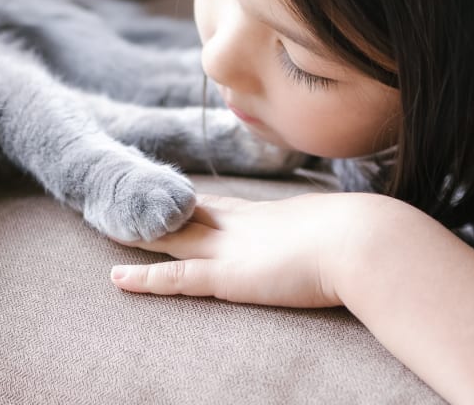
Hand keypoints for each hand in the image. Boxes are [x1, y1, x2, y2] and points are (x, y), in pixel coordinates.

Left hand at [110, 192, 365, 308]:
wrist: (365, 242)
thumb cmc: (366, 238)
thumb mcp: (344, 229)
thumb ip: (332, 235)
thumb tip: (356, 235)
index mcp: (267, 215)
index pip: (219, 205)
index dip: (192, 202)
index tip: (172, 195)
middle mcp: (241, 226)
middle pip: (187, 214)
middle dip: (156, 210)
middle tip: (127, 199)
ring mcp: (229, 250)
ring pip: (170, 240)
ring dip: (139, 236)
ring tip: (107, 227)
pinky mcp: (225, 277)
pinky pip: (175, 278)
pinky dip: (144, 279)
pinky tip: (116, 278)